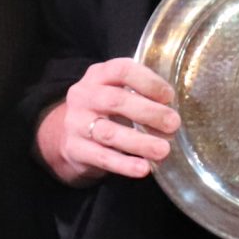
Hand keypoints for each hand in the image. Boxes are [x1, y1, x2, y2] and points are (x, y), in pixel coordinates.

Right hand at [39, 58, 178, 185]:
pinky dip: (124, 165)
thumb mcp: (114, 91)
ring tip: (163, 150)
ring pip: (109, 132)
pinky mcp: (74, 150)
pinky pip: (102, 157)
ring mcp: (76, 123)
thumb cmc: (102, 110)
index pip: (121, 70)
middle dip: (148, 112)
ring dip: (139, 142)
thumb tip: (176, 110)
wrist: (63, 136)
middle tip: (173, 124)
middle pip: (116, 101)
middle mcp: (84, 96)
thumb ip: (139, 94)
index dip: (147, 81)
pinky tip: (143, 169)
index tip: (169, 96)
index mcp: (98, 75)